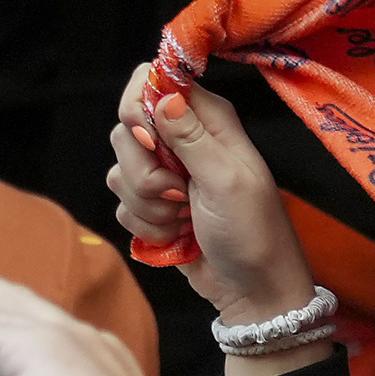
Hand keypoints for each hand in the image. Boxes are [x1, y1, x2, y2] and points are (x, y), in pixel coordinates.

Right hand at [104, 67, 321, 326]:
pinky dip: (147, 225)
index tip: (150, 141)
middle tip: (181, 194)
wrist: (254, 291)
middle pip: (126, 131)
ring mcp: (166, 173)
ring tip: (186, 218)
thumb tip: (161, 95)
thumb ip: (191, 136)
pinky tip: (178, 234)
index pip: (150, 83)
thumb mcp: (227, 181)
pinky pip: (122, 203)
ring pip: (119, 171)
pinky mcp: (153, 205)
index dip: (138, 110)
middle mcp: (183, 140)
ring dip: (148, 205)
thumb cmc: (255, 235)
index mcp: (208, 120)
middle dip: (144, 172)